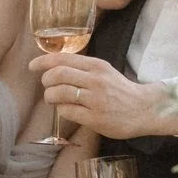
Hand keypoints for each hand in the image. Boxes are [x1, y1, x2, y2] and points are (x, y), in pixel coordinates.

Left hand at [31, 52, 177, 139]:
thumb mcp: (104, 71)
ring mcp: (95, 100)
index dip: (43, 62)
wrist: (145, 109)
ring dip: (50, 96)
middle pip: (57, 74)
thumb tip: (53, 66)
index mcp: (96, 65)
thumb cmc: (120, 90)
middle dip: (45, 80)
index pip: (63, 59)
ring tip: (53, 99)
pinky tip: (66, 110)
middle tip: (47, 86)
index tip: (32, 66)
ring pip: (59, 93)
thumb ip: (82, 68)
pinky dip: (61, 110)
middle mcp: (95, 80)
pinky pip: (67, 111)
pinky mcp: (96, 118)